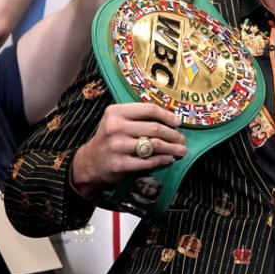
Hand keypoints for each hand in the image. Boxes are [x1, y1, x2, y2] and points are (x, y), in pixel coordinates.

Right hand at [70, 103, 186, 197]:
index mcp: (116, 112)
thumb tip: (172, 119)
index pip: (149, 109)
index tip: (178, 122)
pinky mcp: (120, 164)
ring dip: (172, 148)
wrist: (91, 161)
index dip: (167, 115)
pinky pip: (148, 161)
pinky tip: (169, 159)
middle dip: (173, 135)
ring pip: (154, 145)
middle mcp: (115, 128)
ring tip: (181, 150)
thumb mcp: (118, 120)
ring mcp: (117, 146)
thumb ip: (139, 117)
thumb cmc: (111, 138)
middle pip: (155, 128)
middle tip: (182, 139)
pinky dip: (162, 160)